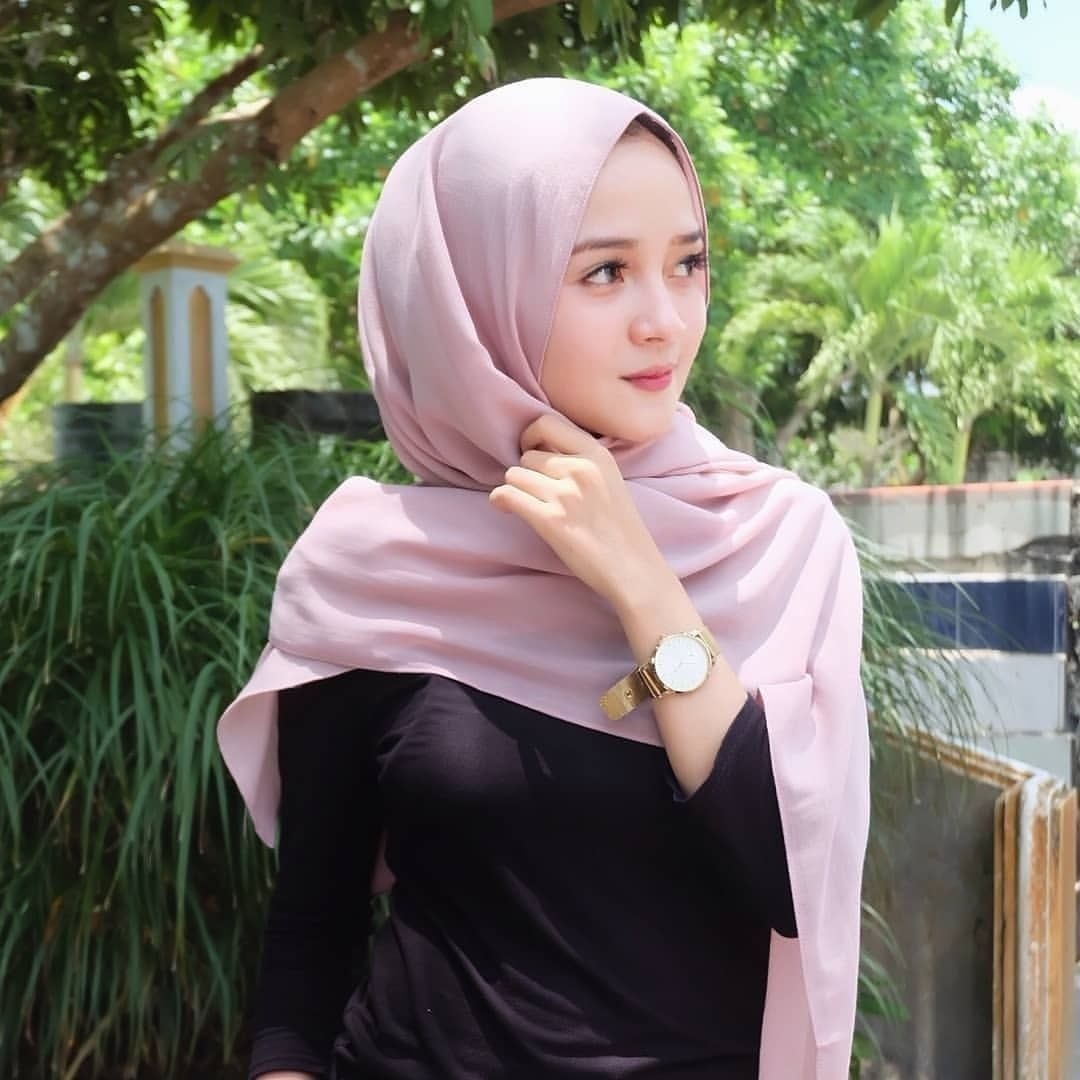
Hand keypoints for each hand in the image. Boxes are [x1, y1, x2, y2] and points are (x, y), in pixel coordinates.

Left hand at [488, 413, 667, 605]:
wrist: (634, 569)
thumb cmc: (620, 529)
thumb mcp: (609, 480)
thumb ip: (581, 461)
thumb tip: (538, 450)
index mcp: (598, 455)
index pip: (546, 423)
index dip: (530, 437)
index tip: (532, 454)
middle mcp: (581, 469)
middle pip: (528, 456)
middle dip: (527, 473)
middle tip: (536, 492)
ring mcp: (565, 495)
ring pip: (514, 475)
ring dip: (516, 489)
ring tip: (528, 504)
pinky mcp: (551, 521)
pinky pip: (507, 495)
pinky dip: (501, 500)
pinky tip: (505, 507)